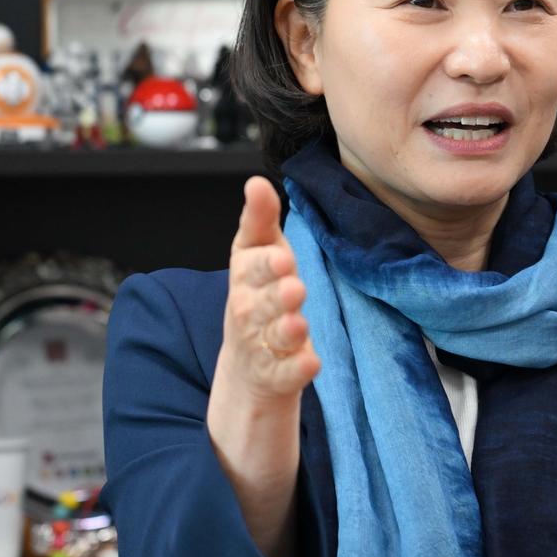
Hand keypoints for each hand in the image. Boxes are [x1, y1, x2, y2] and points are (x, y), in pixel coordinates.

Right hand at [216, 176, 319, 400]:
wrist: (248, 364)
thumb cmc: (259, 295)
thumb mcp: (258, 253)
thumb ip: (260, 219)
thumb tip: (255, 181)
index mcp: (246, 277)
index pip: (251, 265)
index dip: (265, 262)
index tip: (283, 255)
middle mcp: (248, 311)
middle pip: (260, 303)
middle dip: (276, 294)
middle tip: (294, 286)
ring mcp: (262, 345)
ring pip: (273, 337)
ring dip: (286, 329)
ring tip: (298, 323)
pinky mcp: (277, 375)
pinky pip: (286, 374)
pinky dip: (297, 370)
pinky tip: (310, 363)